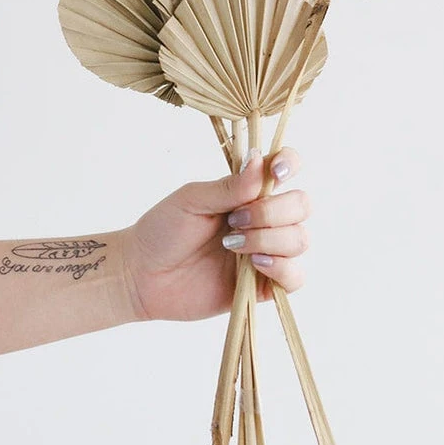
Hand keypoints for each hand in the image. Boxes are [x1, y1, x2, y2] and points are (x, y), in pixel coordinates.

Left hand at [120, 148, 309, 321]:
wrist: (142, 275)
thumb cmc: (163, 231)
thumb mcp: (192, 200)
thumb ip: (229, 186)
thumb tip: (261, 160)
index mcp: (248, 192)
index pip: (286, 168)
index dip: (290, 164)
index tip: (276, 173)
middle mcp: (263, 219)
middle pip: (301, 204)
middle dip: (273, 212)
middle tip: (234, 220)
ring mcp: (267, 251)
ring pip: (300, 239)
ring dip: (269, 239)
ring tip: (232, 245)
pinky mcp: (263, 284)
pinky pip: (295, 277)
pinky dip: (281, 268)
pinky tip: (253, 264)